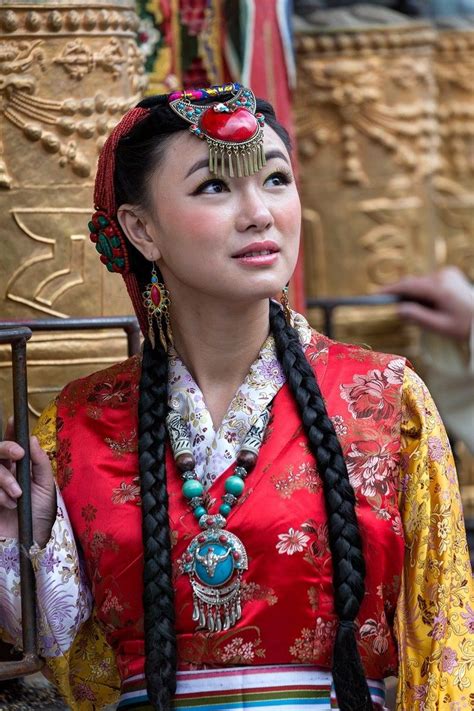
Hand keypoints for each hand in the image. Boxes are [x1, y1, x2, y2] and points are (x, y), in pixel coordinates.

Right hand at [0, 418, 55, 547]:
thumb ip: (40, 463)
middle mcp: (3, 474)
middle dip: (6, 448)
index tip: (13, 420)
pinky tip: (8, 505)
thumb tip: (32, 439)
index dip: (10, 431)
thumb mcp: (46, 487)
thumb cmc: (38, 515)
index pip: (11, 445)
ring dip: (5, 479)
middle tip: (18, 454)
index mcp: (19, 468)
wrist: (28, 542)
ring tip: (17, 495)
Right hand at [382, 267, 473, 340]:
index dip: (389, 290)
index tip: (374, 295)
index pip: (408, 286)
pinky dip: (423, 291)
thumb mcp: (439, 326)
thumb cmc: (464, 326)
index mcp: (439, 288)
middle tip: (388, 306)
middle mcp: (442, 275)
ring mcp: (448, 273)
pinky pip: (429, 281)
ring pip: (421, 282)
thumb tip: (397, 309)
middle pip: (413, 283)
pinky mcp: (451, 274)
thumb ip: (417, 317)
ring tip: (411, 310)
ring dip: (413, 293)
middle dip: (401, 294)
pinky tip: (426, 304)